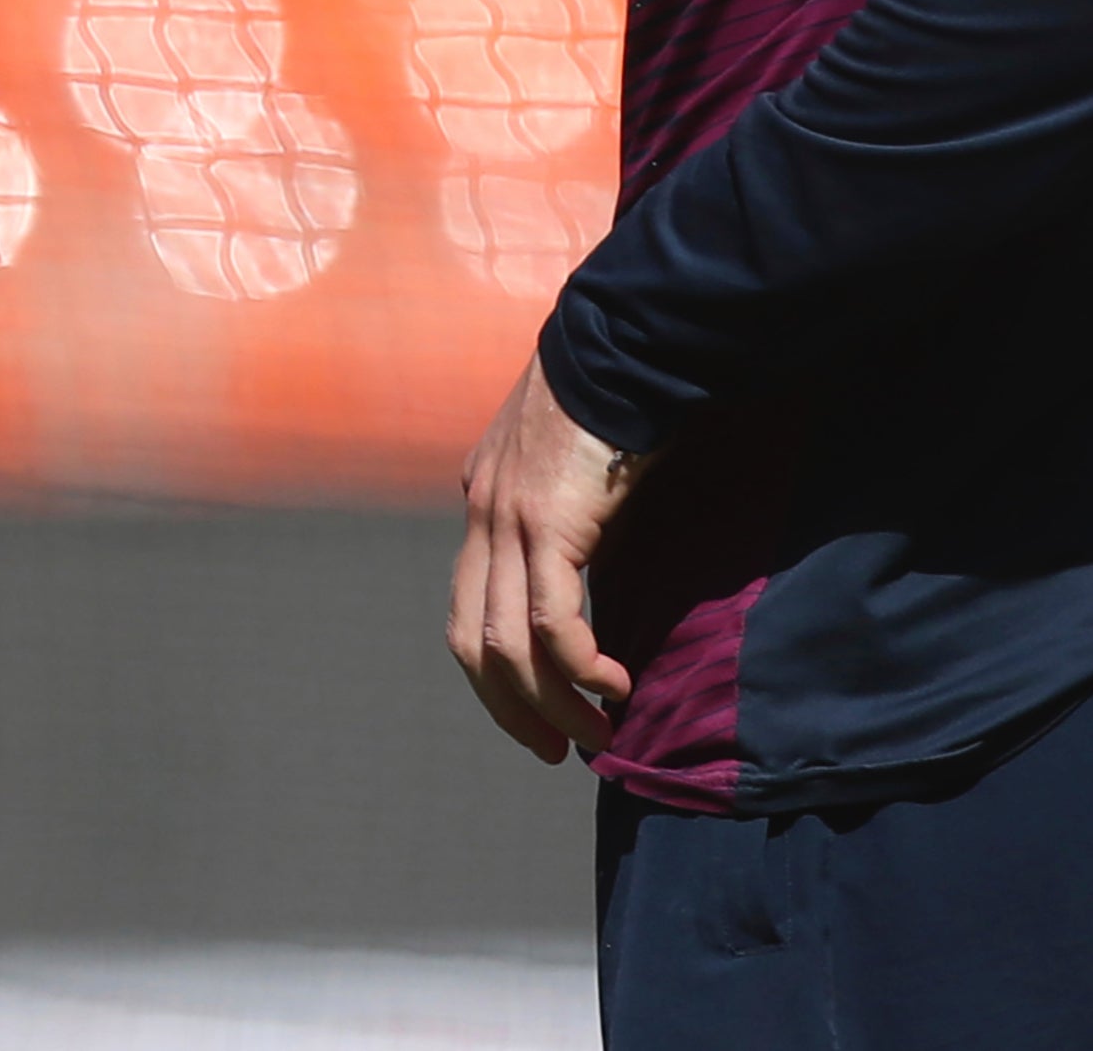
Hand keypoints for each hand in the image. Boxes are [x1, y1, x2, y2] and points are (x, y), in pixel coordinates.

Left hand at [447, 353, 641, 763]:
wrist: (624, 342)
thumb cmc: (616, 395)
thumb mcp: (576, 462)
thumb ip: (570, 510)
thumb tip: (596, 559)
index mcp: (484, 499)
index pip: (468, 605)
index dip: (496, 672)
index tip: (535, 714)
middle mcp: (482, 513)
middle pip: (470, 642)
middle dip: (510, 708)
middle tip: (557, 750)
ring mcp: (507, 519)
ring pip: (507, 645)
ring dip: (551, 702)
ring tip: (597, 732)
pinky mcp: (546, 523)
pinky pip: (549, 622)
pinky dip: (578, 666)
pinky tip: (613, 682)